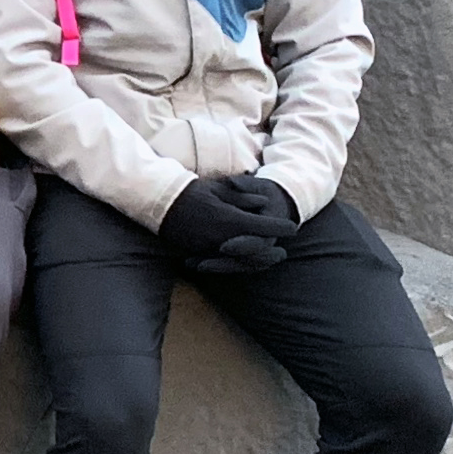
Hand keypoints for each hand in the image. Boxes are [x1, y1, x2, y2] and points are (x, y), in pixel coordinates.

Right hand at [158, 176, 297, 275]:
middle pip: (256, 251)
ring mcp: (212, 248)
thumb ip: (242, 198)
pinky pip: (227, 263)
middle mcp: (223, 238)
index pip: (263, 227)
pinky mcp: (202, 254)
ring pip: (242, 262)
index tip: (293, 227)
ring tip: (270, 261)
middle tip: (284, 252)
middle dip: (271, 252)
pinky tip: (247, 263)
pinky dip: (241, 264)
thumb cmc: (190, 191)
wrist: (159, 203)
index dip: (280, 227)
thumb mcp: (218, 188)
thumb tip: (264, 203)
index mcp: (230, 219)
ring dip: (259, 262)